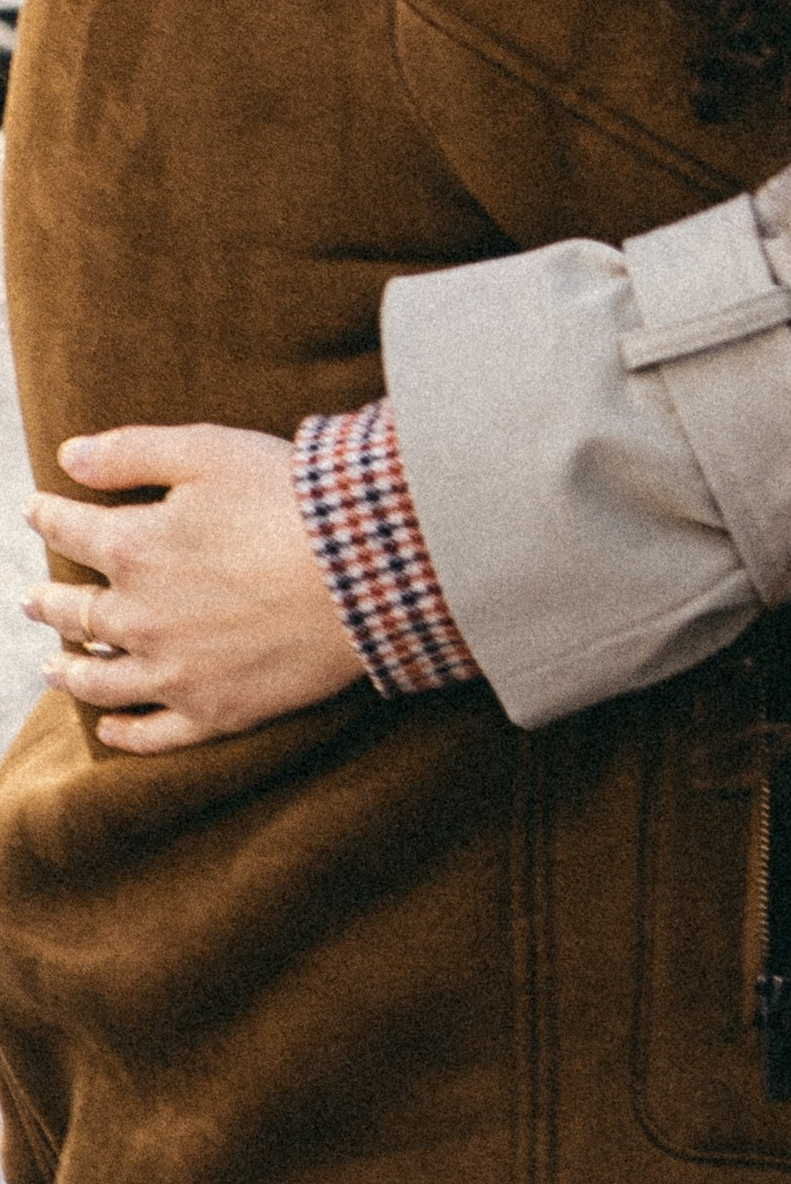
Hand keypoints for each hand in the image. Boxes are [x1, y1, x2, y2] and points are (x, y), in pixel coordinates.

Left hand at [22, 423, 363, 750]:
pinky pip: (153, 733)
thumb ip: (132, 452)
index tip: (35, 511)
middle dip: (49, 602)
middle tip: (34, 598)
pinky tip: (109, 727)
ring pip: (100, 680)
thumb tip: (67, 457)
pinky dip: (123, 732)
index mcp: (134, 549)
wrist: (363, 570)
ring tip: (54, 667)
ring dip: (69, 672)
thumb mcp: (209, 450)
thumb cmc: (291, 498)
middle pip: (76, 613)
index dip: (48, 518)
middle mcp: (140, 618)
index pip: (71, 532)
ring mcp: (174, 672)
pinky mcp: (214, 710)